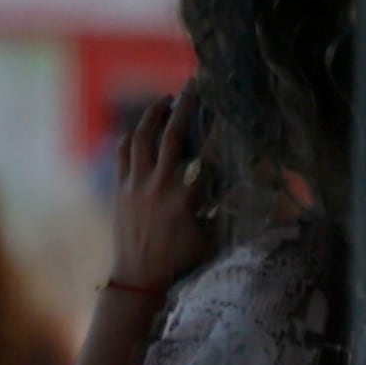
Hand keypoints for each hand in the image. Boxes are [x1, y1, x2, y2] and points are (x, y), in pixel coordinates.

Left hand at [105, 95, 217, 297]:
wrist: (139, 278)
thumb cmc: (180, 262)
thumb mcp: (211, 238)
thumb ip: (224, 210)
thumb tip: (244, 187)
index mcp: (186, 199)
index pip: (207, 156)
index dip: (218, 131)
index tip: (226, 112)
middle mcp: (160, 186)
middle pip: (172, 135)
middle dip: (184, 107)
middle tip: (192, 86)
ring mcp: (136, 185)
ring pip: (142, 138)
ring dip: (153, 115)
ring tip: (164, 101)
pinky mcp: (121, 189)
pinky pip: (123, 154)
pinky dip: (130, 137)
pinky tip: (137, 130)